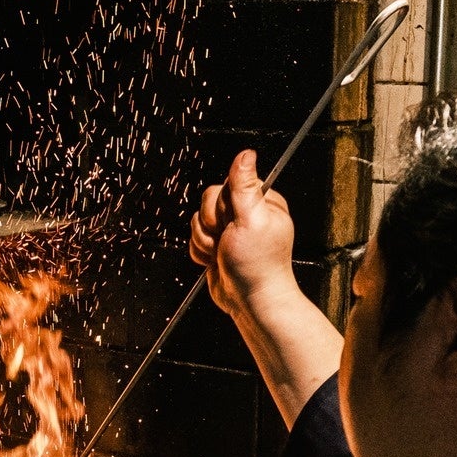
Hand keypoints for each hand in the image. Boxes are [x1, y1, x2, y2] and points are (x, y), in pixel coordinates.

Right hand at [190, 150, 297, 318]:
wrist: (251, 301)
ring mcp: (231, 229)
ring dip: (205, 241)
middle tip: (228, 241)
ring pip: (198, 220)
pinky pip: (195, 238)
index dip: (222, 205)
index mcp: (262, 201)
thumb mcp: (251, 220)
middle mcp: (247, 212)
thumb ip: (244, 186)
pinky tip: (216, 262)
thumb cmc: (256, 266)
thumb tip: (245, 154)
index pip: (226, 184)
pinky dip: (201, 252)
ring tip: (222, 254)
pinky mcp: (218, 244)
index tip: (232, 223)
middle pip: (208, 201)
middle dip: (211, 225)